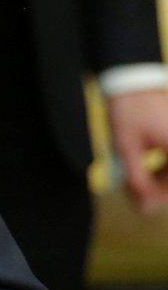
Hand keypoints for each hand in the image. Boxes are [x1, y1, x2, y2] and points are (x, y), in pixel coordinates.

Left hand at [105, 88, 167, 217]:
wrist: (133, 81)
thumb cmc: (129, 111)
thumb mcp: (127, 148)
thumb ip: (138, 180)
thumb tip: (147, 209)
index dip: (158, 200)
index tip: (140, 204)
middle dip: (156, 192)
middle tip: (130, 192)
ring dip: (157, 184)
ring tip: (130, 182)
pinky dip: (161, 172)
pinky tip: (141, 171)